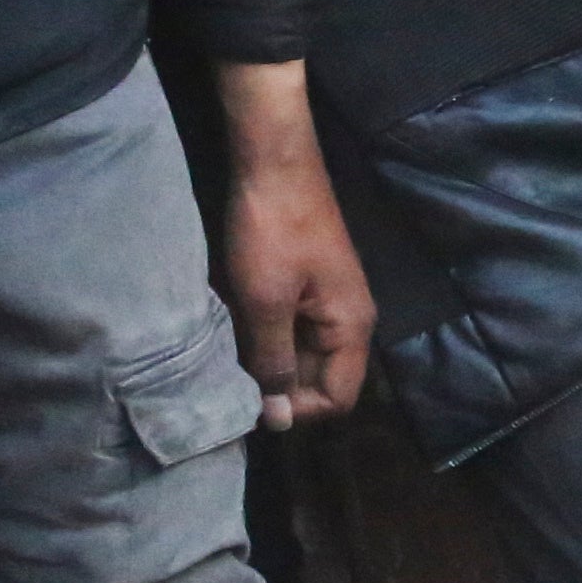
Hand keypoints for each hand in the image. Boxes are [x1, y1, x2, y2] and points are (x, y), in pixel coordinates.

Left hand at [213, 60, 373, 427]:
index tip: (252, 397)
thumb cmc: (272, 230)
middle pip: (319, 379)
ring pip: (300, 354)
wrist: (273, 162)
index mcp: (352, 328)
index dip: (295, 409)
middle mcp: (349, 320)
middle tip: (231, 374)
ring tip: (229, 347)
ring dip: (266, 356)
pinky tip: (234, 320)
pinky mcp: (308, 285)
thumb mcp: (266, 303)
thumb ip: (274, 363)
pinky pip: (290, 327)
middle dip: (277, 383)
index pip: (337, 399)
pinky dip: (263, 332)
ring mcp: (329, 301)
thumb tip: (278, 420)